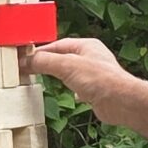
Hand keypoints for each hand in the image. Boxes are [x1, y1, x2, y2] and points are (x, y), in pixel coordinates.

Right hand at [24, 37, 144, 125]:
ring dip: (59, 76)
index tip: (26, 58)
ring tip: (45, 80)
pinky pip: (80, 87)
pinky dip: (72, 90)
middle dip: (48, 63)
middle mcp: (92, 58)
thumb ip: (44, 61)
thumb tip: (26, 60)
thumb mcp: (66, 66)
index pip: (57, 45)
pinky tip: (69, 95)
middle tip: (31, 69)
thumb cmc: (100, 79)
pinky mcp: (97, 91)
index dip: (40, 51)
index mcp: (86, 45)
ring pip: (71, 73)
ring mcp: (95, 74)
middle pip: (64, 58)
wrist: (121, 102)